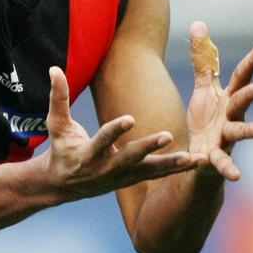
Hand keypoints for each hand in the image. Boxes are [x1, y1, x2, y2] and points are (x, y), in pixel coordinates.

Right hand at [44, 66, 205, 198]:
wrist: (62, 185)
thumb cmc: (61, 148)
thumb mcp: (56, 125)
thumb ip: (58, 97)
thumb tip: (54, 68)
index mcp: (87, 155)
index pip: (101, 141)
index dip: (115, 131)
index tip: (130, 118)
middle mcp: (105, 169)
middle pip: (129, 158)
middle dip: (148, 148)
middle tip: (167, 136)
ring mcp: (120, 177)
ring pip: (149, 171)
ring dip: (172, 165)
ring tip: (193, 157)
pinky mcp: (132, 180)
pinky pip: (157, 175)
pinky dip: (176, 170)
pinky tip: (197, 162)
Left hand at [187, 21, 252, 180]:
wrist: (199, 159)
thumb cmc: (205, 121)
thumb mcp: (203, 89)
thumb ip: (202, 62)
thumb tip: (198, 24)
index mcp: (228, 98)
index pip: (240, 76)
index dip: (251, 62)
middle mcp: (231, 117)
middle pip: (241, 102)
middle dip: (250, 94)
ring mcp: (226, 138)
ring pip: (238, 132)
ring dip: (249, 130)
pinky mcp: (217, 157)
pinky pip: (223, 162)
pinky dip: (227, 167)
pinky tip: (235, 174)